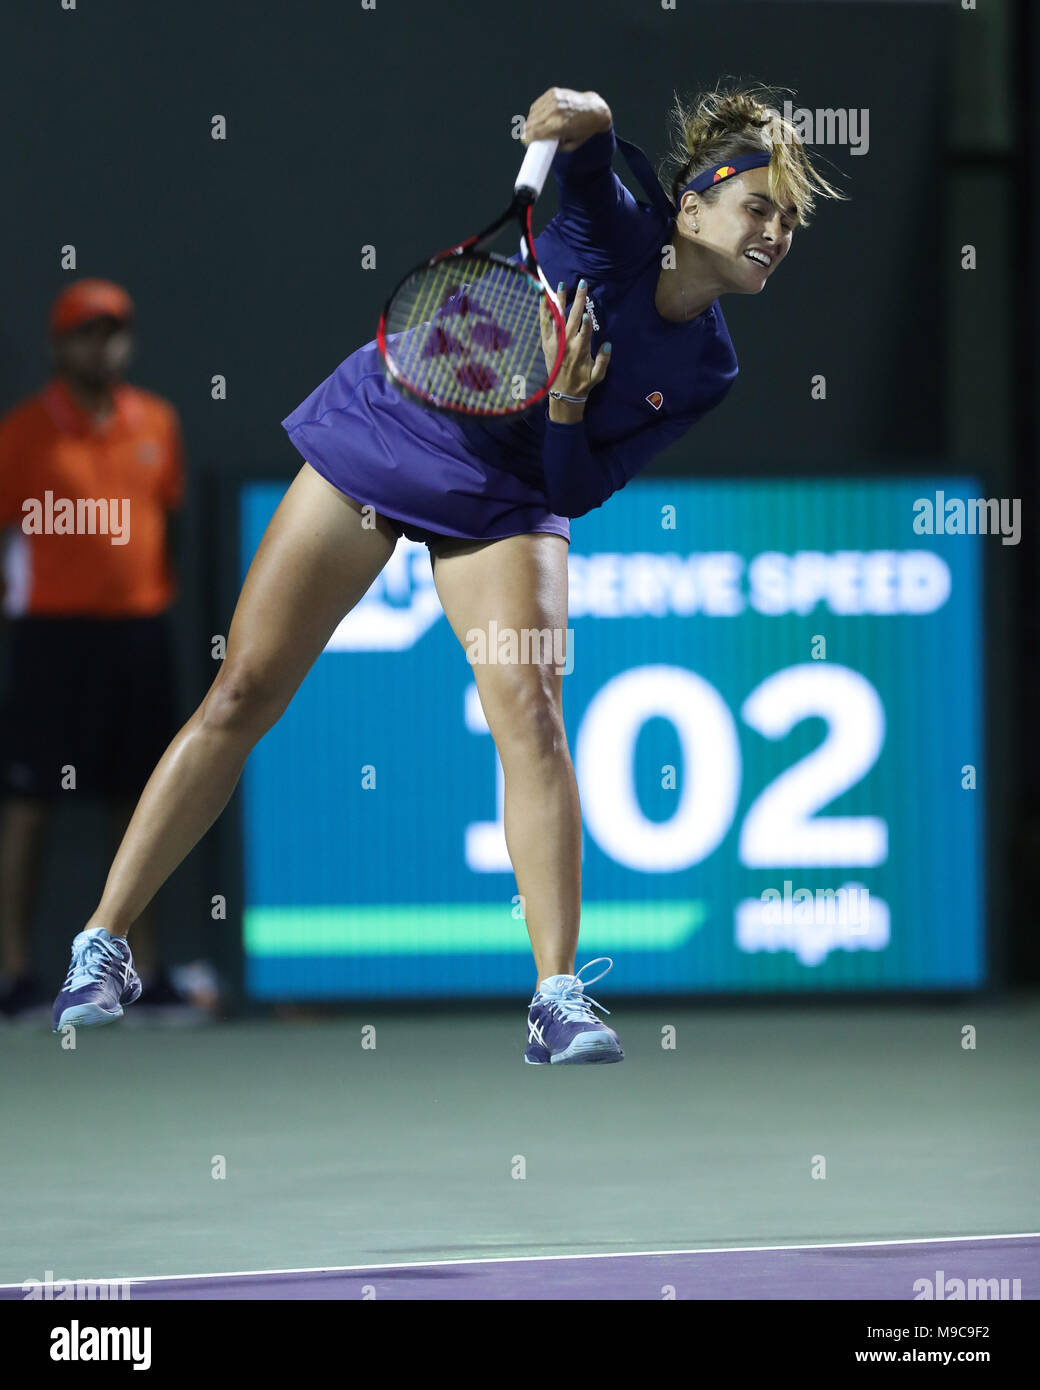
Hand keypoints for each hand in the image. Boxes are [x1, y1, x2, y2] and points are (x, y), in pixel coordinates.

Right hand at [522, 88, 611, 151]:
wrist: (594, 109)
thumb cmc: (584, 130)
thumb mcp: (572, 145)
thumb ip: (555, 146)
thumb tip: (540, 144)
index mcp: (560, 125)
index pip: (535, 132)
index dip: (527, 138)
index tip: (525, 141)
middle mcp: (556, 111)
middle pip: (532, 122)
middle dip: (527, 130)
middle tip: (526, 136)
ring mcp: (554, 100)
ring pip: (533, 112)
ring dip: (530, 121)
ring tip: (532, 127)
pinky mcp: (553, 92)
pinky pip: (538, 104)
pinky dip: (536, 111)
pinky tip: (538, 116)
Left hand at [539, 281, 610, 421]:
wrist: (562, 394)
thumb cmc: (582, 384)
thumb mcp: (597, 375)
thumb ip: (603, 360)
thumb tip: (608, 344)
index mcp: (580, 351)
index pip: (585, 334)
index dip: (587, 324)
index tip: (587, 314)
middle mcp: (566, 344)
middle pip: (572, 318)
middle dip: (578, 300)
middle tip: (582, 283)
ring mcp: (555, 342)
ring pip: (557, 317)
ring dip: (560, 300)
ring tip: (561, 285)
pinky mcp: (546, 342)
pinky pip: (544, 324)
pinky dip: (544, 311)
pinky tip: (544, 298)